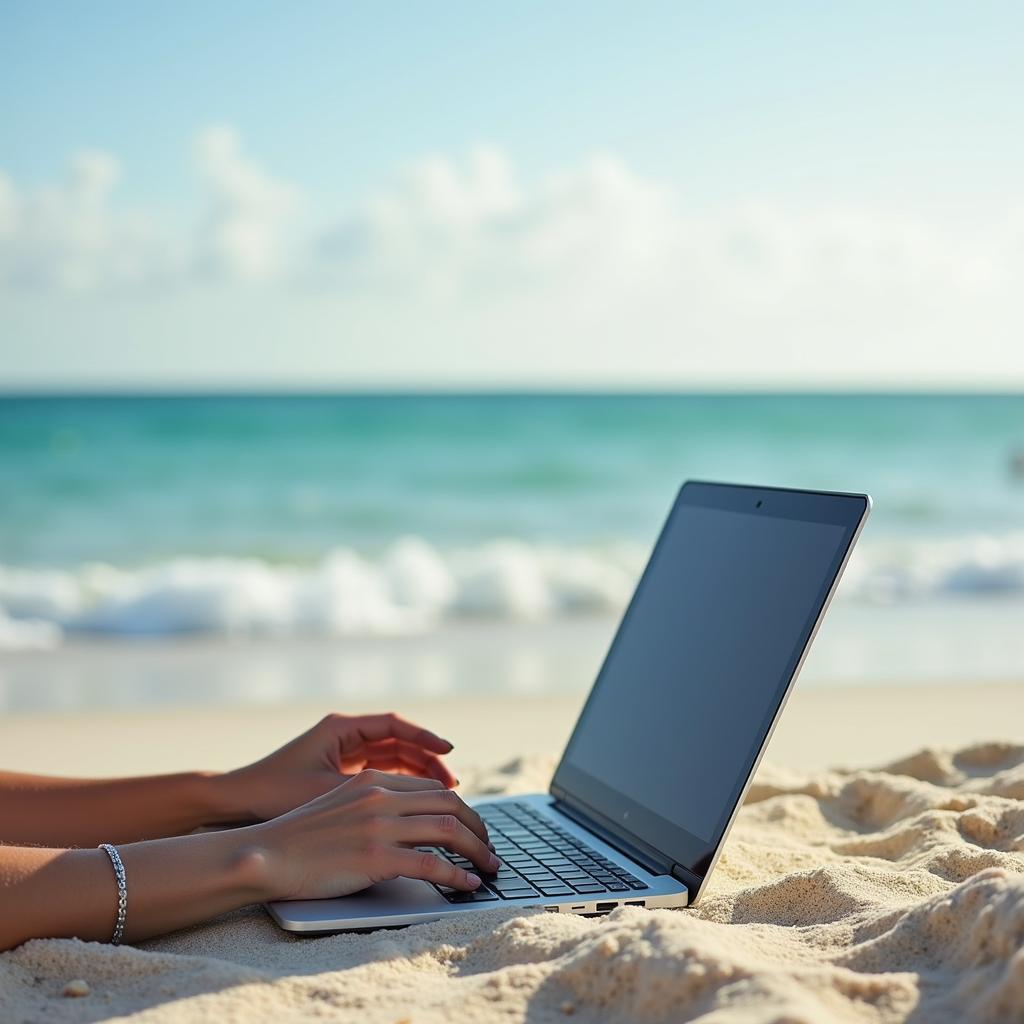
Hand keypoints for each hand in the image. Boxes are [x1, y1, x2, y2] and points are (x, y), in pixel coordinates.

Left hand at [214, 712, 457, 822]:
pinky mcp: (339, 774)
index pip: (394, 725)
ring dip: (418, 776)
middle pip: (399, 743)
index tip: (449, 750)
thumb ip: (366, 794)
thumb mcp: (324, 791)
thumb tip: (409, 805)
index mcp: (341, 729)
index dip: (425, 738)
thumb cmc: (273, 794)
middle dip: (428, 761)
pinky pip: (381, 775)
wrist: (233, 803)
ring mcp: (342, 754)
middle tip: (453, 783)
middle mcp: (344, 736)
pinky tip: (418, 806)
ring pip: (392, 760)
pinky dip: (401, 787)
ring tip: (444, 797)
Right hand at [248, 768, 498, 900]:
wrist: (266, 853)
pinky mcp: (376, 858)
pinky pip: (432, 866)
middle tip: (489, 848)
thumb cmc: (299, 837)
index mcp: (373, 780)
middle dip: (479, 827)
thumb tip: (410, 820)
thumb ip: (374, 803)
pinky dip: (458, 876)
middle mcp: (381, 797)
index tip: (472, 827)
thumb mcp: (340, 803)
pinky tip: (468, 885)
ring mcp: (380, 826)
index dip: (460, 808)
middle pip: (450, 803)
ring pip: (449, 830)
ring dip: (478, 851)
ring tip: (489, 867)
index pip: (432, 789)